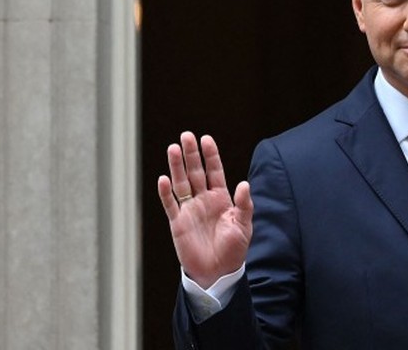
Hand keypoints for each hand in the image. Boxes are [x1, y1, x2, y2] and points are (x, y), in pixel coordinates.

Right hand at [157, 131, 252, 288]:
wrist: (218, 273)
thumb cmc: (234, 250)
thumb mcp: (244, 226)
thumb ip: (244, 204)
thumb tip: (244, 183)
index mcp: (221, 198)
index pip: (214, 171)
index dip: (210, 155)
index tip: (206, 139)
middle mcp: (204, 200)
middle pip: (196, 172)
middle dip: (191, 154)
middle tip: (186, 136)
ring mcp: (190, 210)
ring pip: (181, 183)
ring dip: (176, 167)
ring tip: (172, 148)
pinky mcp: (178, 223)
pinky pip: (170, 205)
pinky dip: (166, 193)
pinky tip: (163, 179)